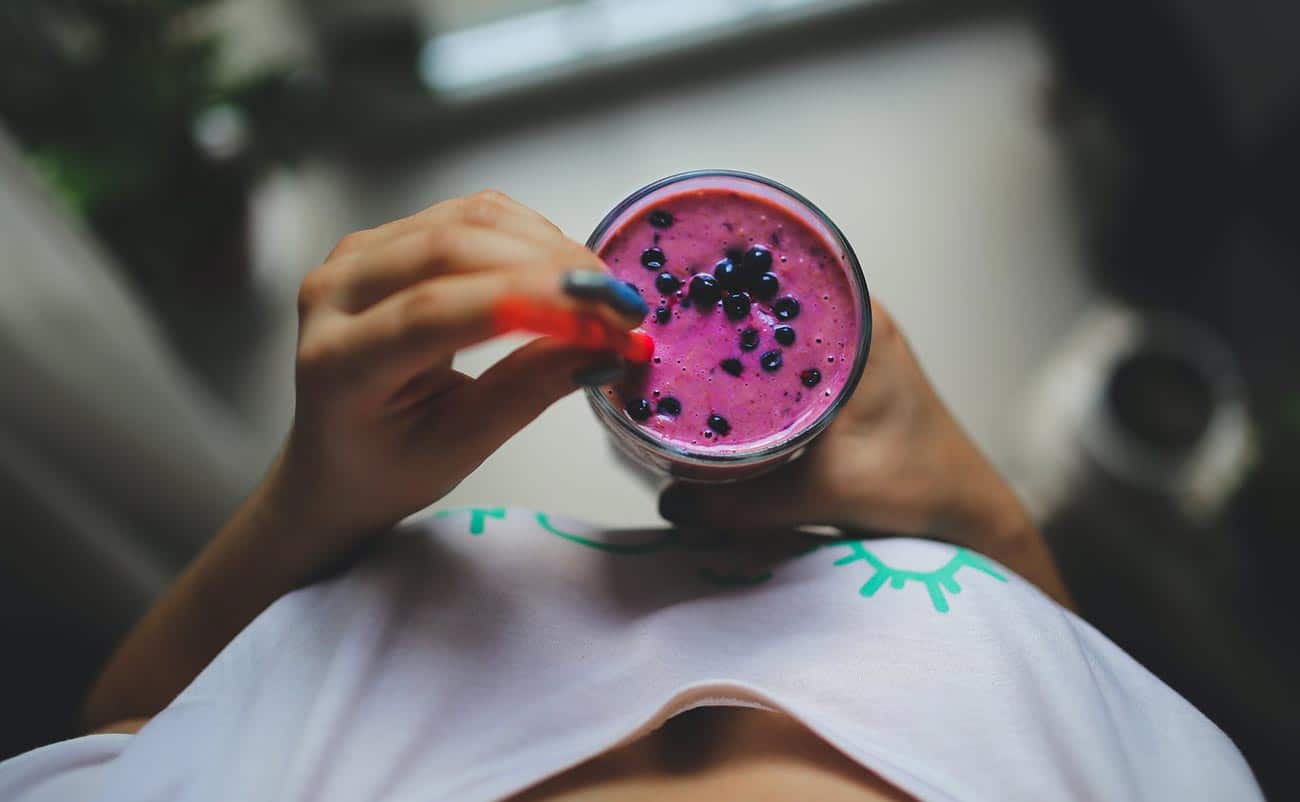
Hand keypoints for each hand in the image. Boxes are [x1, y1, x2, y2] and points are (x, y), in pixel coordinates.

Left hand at [270, 191, 645, 542]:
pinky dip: (531, 236)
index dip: (528, 305)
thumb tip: (606, 346)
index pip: (433, 312)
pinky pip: (469, 214)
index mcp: (338, 361)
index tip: (605, 322)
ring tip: (603, 295)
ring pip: (468, 220)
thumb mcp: (462, 447)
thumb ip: (530, 389)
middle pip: (452, 249)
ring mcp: (357, 255)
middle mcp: (333, 292)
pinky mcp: (387, 238)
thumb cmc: (388, 466)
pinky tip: (567, 273)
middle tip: (621, 309)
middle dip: (551, 270)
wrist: (335, 458)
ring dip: (550, 247)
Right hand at [660, 300, 1039, 553]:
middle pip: (772, 293)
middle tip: (659, 318)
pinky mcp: (846, 367)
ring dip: (734, 330)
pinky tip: (715, 375)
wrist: (963, 511)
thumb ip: (743, 503)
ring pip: (777, 320)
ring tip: (674, 339)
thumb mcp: (822, 493)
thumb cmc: (914, 488)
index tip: (674, 283)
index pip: (782, 273)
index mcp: (859, 323)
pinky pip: (787, 346)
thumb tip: (669, 503)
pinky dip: (754, 357)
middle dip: (717, 302)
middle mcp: (857, 316)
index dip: (725, 273)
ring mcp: (853, 339)